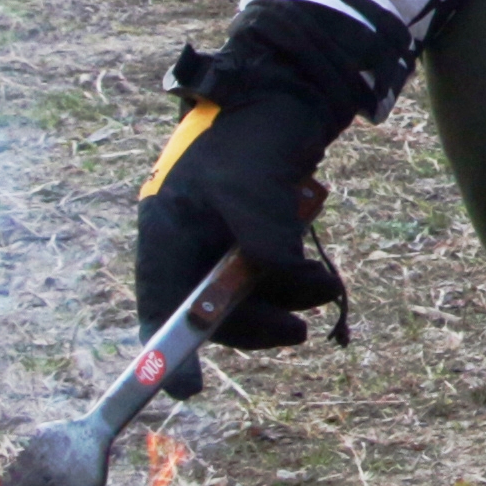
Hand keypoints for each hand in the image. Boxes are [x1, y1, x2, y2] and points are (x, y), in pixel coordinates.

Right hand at [136, 14, 374, 387]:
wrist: (286, 93)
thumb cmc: (254, 132)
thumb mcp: (254, 187)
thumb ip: (264, 240)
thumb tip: (278, 283)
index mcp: (165, 229)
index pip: (159, 305)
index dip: (168, 353)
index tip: (189, 391)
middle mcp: (184, 239)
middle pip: (207, 311)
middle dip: (255, 323)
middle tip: (300, 331)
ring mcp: (216, 239)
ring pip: (245, 297)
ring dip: (284, 300)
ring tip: (326, 287)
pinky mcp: (249, 236)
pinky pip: (266, 277)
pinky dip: (292, 280)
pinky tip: (318, 270)